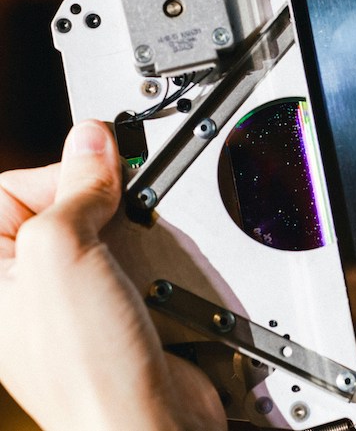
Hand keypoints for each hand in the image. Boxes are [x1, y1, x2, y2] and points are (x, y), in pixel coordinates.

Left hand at [0, 121, 225, 430]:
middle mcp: (21, 284)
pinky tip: (153, 275)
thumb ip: (72, 186)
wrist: (150, 421)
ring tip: (137, 257)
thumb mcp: (63, 253)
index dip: (58, 172)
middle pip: (62, 202)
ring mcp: (68, 297)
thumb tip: (91, 139)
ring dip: (134, 231)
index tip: (99, 170)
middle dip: (102, 203)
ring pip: (106, 226)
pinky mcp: (113, 305)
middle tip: (118, 217)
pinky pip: (134, 256)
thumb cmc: (86, 370)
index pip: (10, 186)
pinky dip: (154, 255)